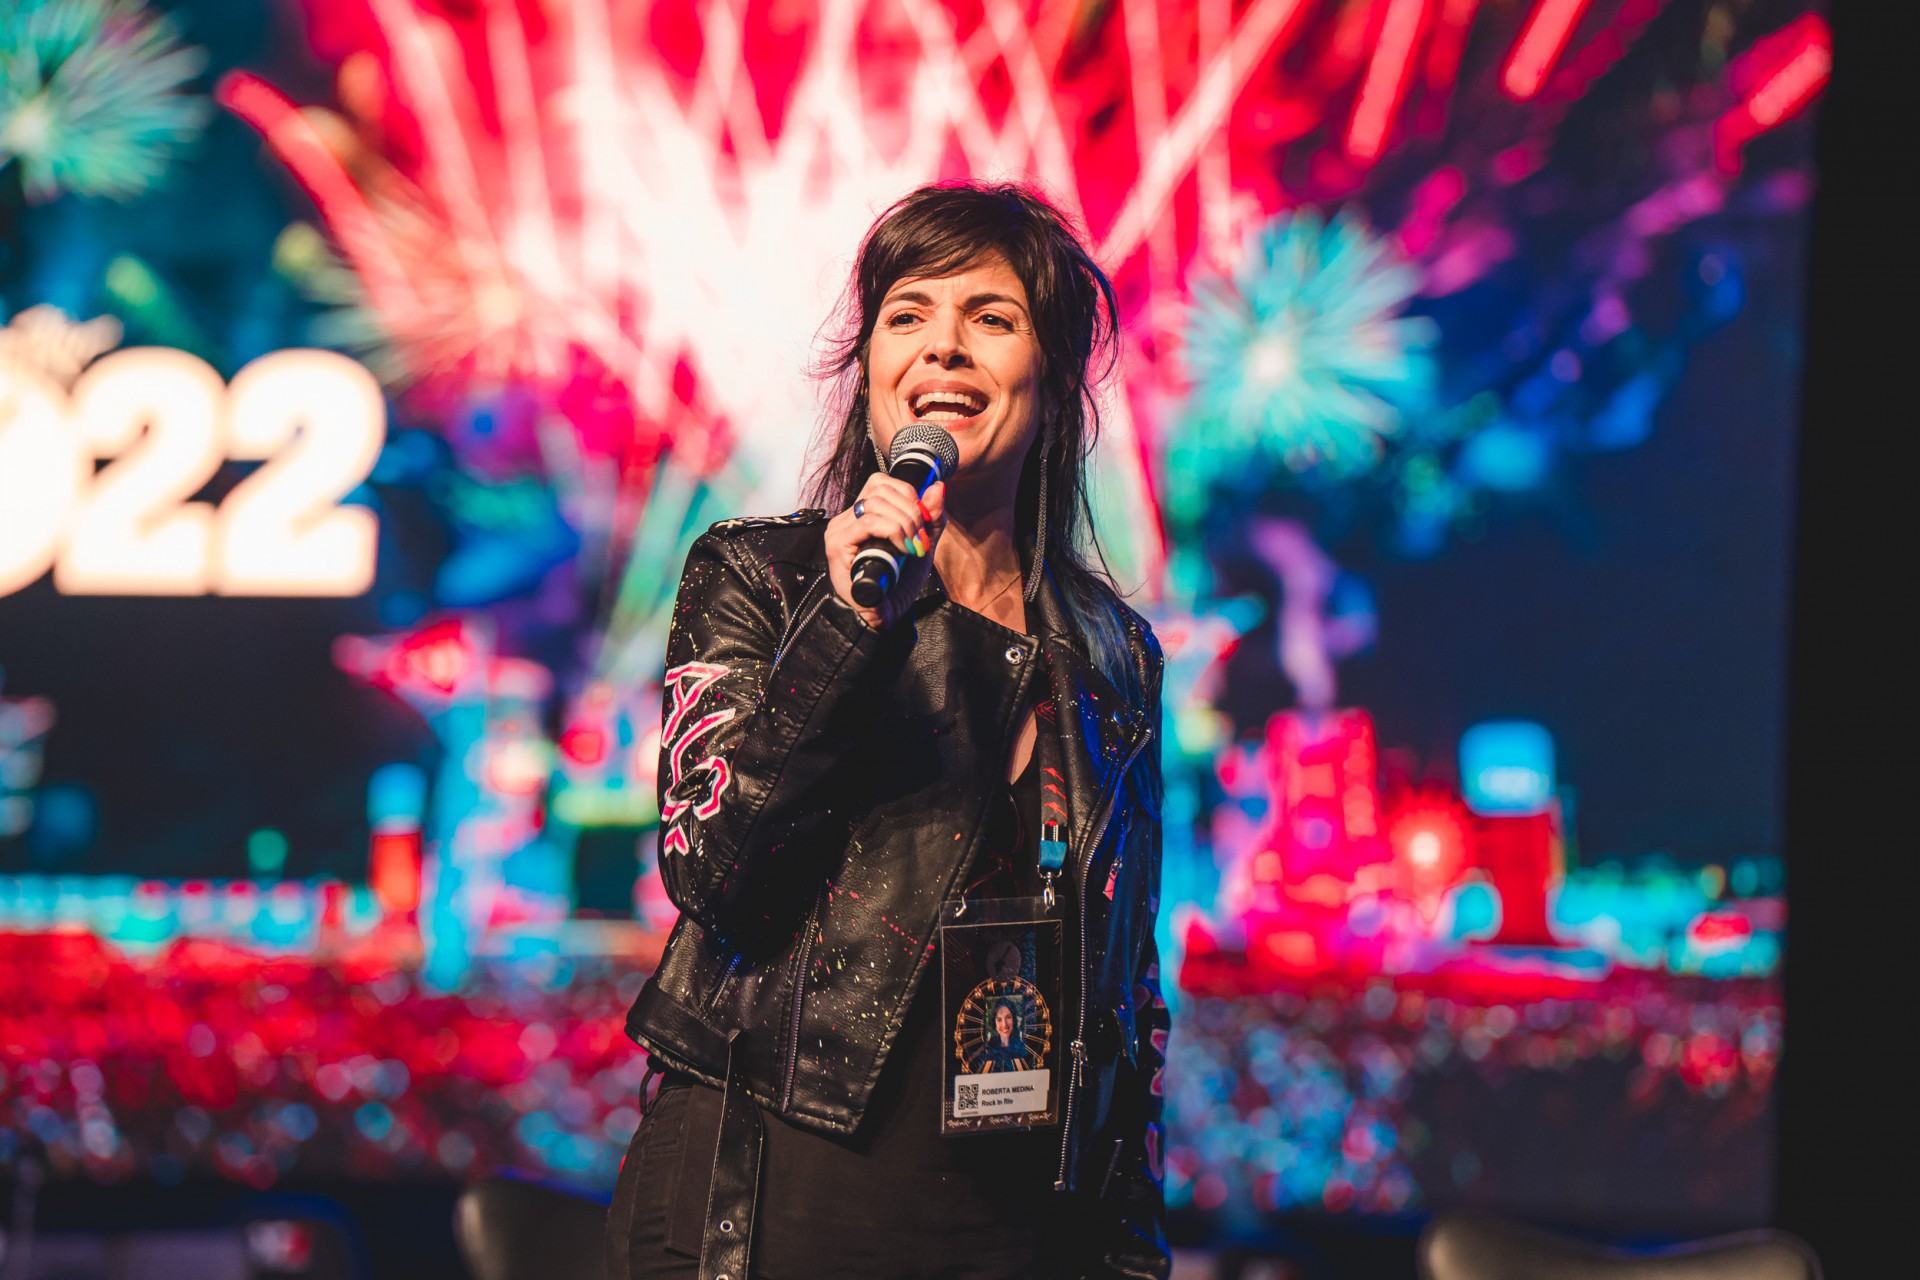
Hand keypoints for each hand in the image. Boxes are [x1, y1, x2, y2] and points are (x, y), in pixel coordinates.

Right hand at [825, 476, 946, 629]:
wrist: (882, 617)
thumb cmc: (896, 585)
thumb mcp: (921, 545)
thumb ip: (931, 518)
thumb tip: (938, 486)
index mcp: (862, 515)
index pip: (881, 483)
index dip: (907, 493)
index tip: (924, 520)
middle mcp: (847, 519)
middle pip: (879, 489)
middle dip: (911, 510)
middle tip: (921, 538)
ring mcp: (839, 531)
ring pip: (874, 503)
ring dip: (904, 523)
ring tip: (914, 546)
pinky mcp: (838, 545)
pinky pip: (868, 523)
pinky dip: (892, 531)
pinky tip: (902, 549)